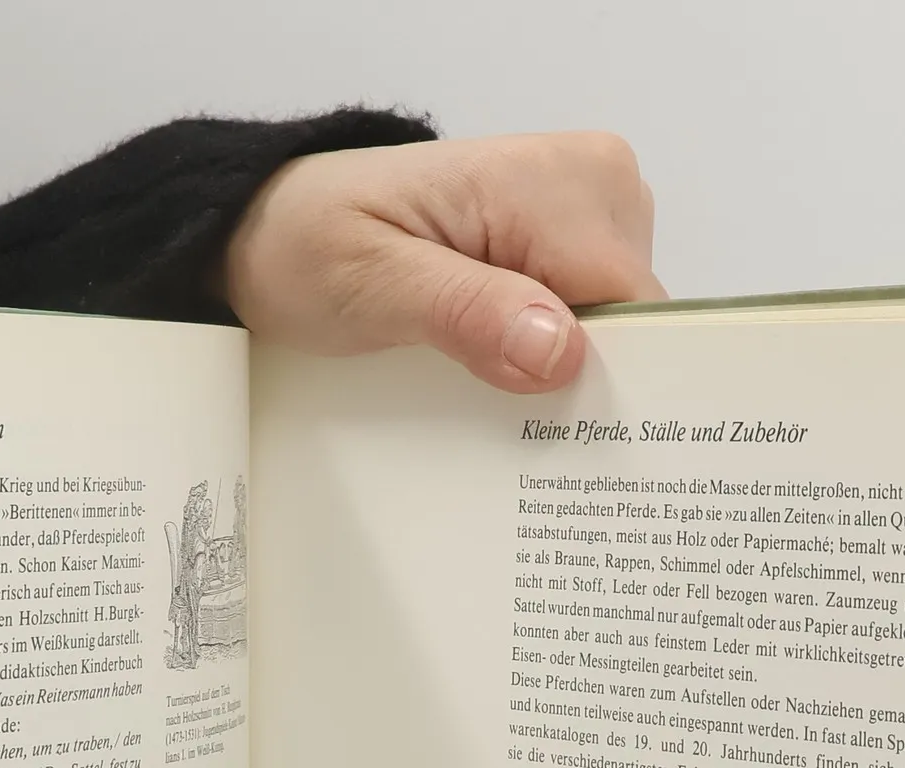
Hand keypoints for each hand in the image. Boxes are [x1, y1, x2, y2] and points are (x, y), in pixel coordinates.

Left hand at [224, 131, 663, 393]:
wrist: (269, 230)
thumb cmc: (308, 245)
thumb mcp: (372, 284)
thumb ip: (467, 313)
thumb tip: (559, 352)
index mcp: (556, 183)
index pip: (634, 308)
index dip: (611, 385)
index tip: (565, 448)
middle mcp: (593, 185)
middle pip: (635, 325)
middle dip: (583, 389)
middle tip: (507, 437)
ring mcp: (582, 217)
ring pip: (614, 334)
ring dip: (562, 385)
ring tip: (490, 411)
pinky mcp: (562, 250)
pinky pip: (585, 324)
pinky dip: (547, 366)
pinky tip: (499, 393)